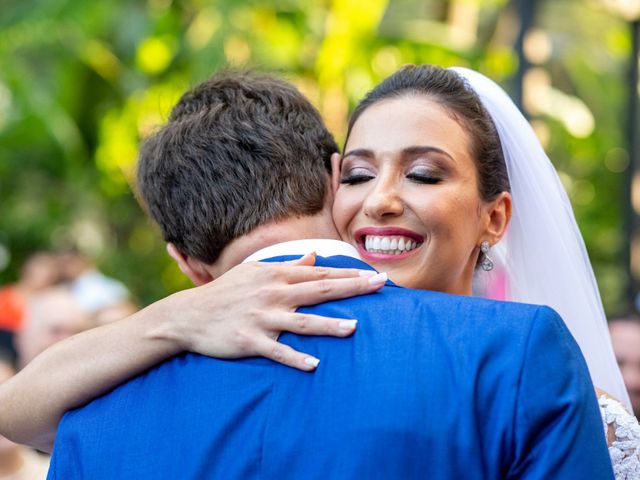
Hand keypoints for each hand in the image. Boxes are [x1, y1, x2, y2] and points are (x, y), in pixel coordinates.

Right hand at [157, 253, 386, 370]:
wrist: (188, 315)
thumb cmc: (225, 292)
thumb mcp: (255, 272)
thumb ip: (288, 266)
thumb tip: (315, 257)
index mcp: (275, 275)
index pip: (320, 273)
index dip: (350, 274)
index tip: (375, 275)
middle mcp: (272, 293)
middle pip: (320, 290)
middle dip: (352, 288)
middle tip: (380, 286)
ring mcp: (261, 317)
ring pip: (302, 321)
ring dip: (329, 324)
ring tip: (353, 328)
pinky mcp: (249, 340)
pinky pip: (276, 350)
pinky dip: (295, 357)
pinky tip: (314, 364)